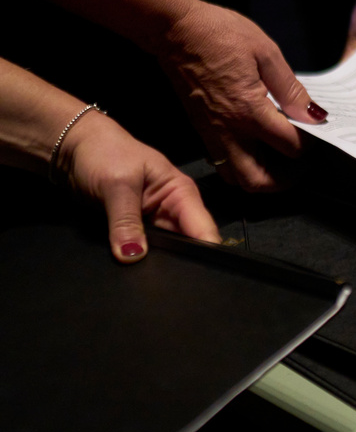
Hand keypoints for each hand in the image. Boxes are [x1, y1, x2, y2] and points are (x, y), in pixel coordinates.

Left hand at [57, 109, 220, 263]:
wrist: (74, 147)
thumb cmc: (103, 152)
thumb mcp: (116, 184)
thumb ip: (125, 221)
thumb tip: (132, 257)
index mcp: (181, 193)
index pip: (203, 229)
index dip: (205, 252)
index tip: (197, 276)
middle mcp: (173, 210)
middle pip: (188, 245)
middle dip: (181, 262)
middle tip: (168, 284)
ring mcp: (154, 223)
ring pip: (166, 251)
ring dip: (158, 263)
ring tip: (149, 278)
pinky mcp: (136, 231)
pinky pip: (144, 251)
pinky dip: (140, 260)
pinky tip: (135, 271)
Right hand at [155, 0, 327, 191]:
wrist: (174, 30)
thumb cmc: (220, 34)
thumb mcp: (266, 52)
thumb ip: (291, 89)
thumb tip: (313, 114)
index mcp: (249, 111)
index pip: (289, 146)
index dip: (309, 143)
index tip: (316, 131)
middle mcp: (229, 131)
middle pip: (259, 181)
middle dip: (285, 180)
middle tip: (300, 163)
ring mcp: (212, 135)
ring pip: (237, 179)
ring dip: (262, 179)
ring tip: (279, 161)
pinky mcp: (202, 132)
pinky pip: (224, 165)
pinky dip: (243, 168)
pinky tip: (257, 149)